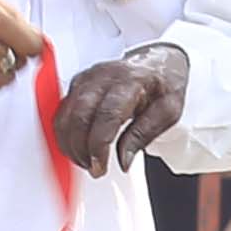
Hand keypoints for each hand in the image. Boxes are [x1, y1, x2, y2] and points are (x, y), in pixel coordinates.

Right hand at [51, 45, 189, 176]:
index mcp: (130, 81)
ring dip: (71, 145)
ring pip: (65, 116)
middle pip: (80, 116)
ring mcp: (86, 79)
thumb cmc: (164, 85)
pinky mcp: (76, 85)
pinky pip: (61, 113)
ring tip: (86, 162)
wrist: (157, 61)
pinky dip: (65, 135)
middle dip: (82, 149)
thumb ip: (144, 135)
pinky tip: (77, 148)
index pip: (107, 115)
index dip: (99, 145)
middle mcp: (102, 77)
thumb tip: (123, 161)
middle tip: (94, 169)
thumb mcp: (168, 111)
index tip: (100, 166)